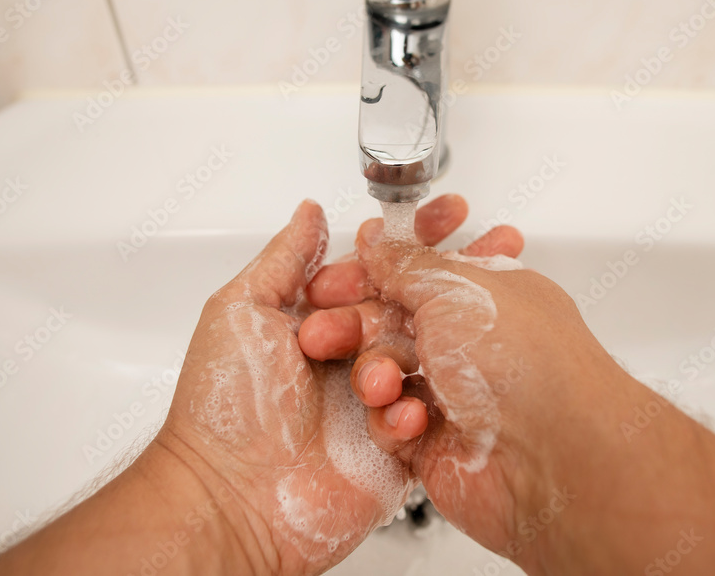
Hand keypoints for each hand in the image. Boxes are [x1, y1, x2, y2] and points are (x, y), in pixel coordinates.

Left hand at [156, 196, 523, 574]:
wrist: (229, 501)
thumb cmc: (223, 409)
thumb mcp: (243, 310)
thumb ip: (285, 259)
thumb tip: (310, 213)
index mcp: (322, 320)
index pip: (381, 268)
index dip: (417, 240)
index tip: (452, 216)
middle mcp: (352, 356)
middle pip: (415, 309)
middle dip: (451, 287)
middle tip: (491, 257)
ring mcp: (374, 402)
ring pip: (427, 360)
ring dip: (427, 355)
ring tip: (390, 373)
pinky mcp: (392, 447)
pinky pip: (426, 418)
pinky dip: (416, 413)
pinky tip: (399, 415)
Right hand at [303, 196, 622, 569]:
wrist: (554, 459)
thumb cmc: (528, 366)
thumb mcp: (455, 288)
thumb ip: (405, 264)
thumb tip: (377, 244)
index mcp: (482, 295)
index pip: (414, 273)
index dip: (370, 274)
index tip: (335, 277)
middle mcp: (468, 343)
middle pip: (387, 324)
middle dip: (353, 326)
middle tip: (323, 331)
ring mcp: (452, 395)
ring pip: (381, 374)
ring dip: (374, 375)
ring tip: (382, 383)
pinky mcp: (435, 444)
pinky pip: (389, 425)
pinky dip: (394, 422)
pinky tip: (413, 421)